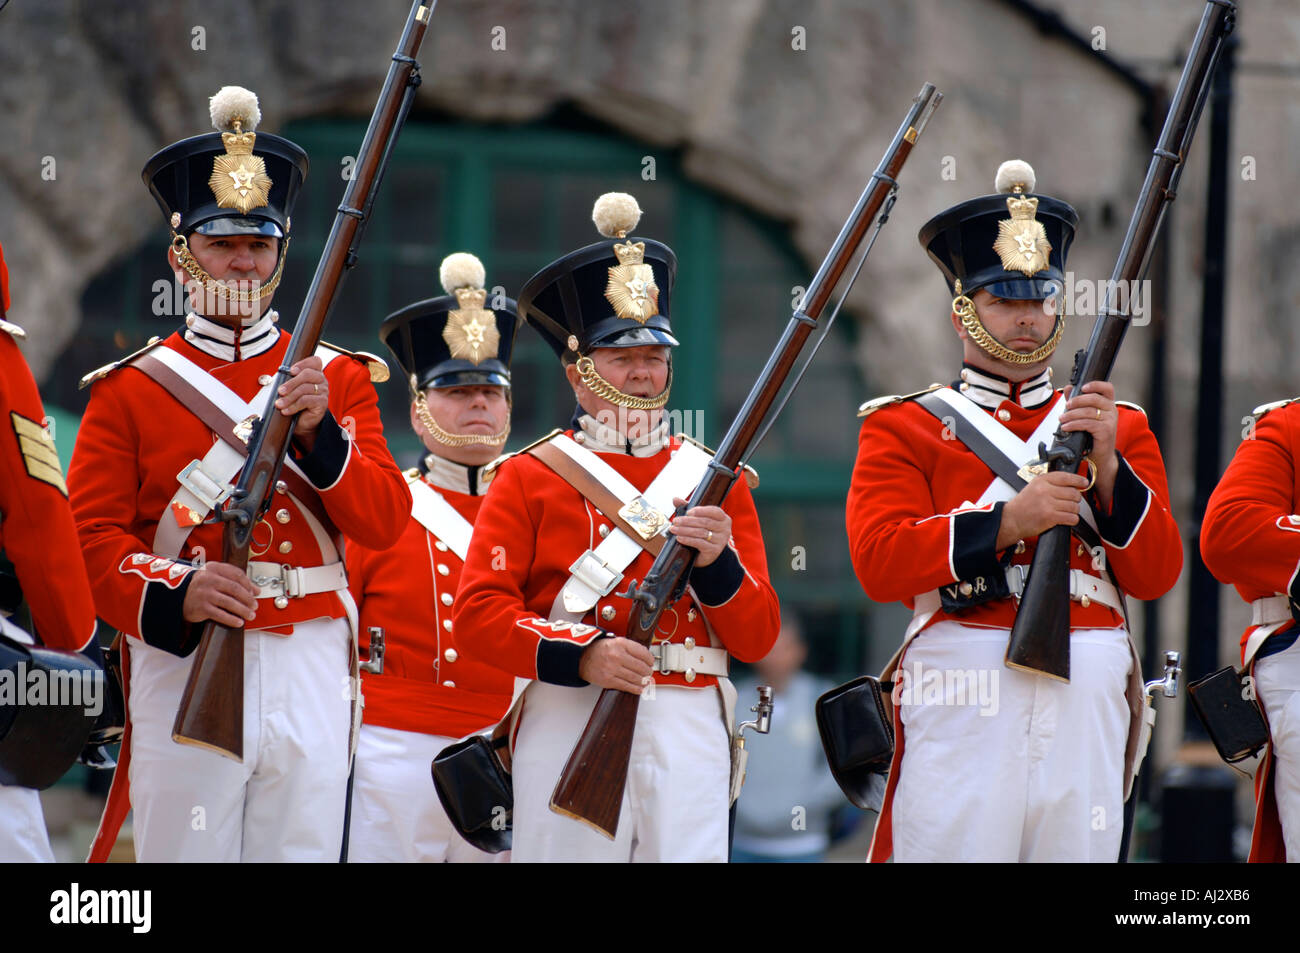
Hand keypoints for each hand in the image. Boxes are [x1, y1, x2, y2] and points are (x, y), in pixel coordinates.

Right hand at [182, 561, 258, 626]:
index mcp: (213, 568)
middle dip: (248, 599)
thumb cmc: (200, 586)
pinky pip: (220, 615)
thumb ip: (234, 580)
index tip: (255, 593)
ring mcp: (204, 593)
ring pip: (230, 602)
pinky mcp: (201, 607)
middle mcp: (208, 579)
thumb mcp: (215, 577)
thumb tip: (256, 590)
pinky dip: (232, 619)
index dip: (249, 584)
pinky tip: (239, 622)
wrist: (176, 595)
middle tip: (255, 606)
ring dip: (243, 610)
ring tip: (250, 615)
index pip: (237, 574)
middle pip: (235, 589)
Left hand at [276, 355, 328, 451]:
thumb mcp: (292, 389)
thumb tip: (279, 377)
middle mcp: (321, 380)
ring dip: (289, 397)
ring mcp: (323, 391)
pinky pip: (306, 400)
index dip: (303, 363)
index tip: (291, 370)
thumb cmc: (297, 404)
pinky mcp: (323, 402)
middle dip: (291, 383)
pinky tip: (286, 410)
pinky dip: (294, 406)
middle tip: (280, 391)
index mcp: (315, 373)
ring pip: (305, 389)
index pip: (315, 361)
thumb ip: (289, 380)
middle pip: (307, 374)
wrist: (303, 422)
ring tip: (279, 404)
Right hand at [578, 637, 654, 693]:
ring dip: (644, 681)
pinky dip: (635, 689)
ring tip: (646, 681)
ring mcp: (612, 668)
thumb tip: (645, 657)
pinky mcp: (608, 680)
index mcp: (620, 644)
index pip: (642, 653)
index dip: (650, 659)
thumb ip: (629, 647)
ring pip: (635, 678)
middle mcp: (617, 655)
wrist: (580, 657)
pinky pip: (626, 686)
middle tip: (649, 673)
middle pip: (641, 667)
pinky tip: (639, 688)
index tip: (651, 662)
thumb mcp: (614, 641)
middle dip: (648, 671)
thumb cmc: (597, 650)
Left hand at [667, 497, 730, 566]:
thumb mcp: (697, 519)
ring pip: (701, 532)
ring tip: (674, 529)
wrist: (707, 554)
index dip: (701, 511)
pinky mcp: (714, 550)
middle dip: (688, 521)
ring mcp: (721, 541)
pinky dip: (688, 540)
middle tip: (675, 521)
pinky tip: (679, 538)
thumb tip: (675, 499)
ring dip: (685, 530)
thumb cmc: (702, 533)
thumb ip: (687, 508)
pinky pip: (699, 543)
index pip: (714, 511)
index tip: (688, 512)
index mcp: (723, 518)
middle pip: (705, 522)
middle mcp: (725, 529)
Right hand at [996, 471, 1088, 550]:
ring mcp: (1048, 504)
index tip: (1084, 483)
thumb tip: (1072, 484)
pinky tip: (1066, 519)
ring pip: (1074, 506)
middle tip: (1070, 502)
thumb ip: (1050, 483)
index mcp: (1041, 481)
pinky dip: (1072, 520)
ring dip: (1073, 510)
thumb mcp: (1033, 487)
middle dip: (1075, 499)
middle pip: (1073, 493)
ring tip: (1065, 511)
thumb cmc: (1022, 505)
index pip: (1066, 477)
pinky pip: (1071, 517)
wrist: (1011, 520)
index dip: (1078, 480)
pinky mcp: (1050, 517)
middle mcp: (1045, 490)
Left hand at [1060, 380, 1119, 505]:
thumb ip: (1077, 402)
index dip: (1096, 384)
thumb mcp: (1084, 417)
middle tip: (1066, 406)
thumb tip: (1069, 388)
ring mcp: (1110, 421)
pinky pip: (1087, 424)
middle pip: (1094, 398)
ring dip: (1071, 414)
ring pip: (1089, 411)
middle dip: (1077, 400)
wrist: (1100, 456)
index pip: (1107, 388)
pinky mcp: (1106, 431)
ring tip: (1062, 419)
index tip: (1083, 387)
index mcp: (1108, 404)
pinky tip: (1066, 427)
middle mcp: (1112, 411)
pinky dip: (1074, 424)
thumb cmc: (1092, 436)